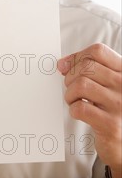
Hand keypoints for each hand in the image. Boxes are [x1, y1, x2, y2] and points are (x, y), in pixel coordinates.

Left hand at [58, 43, 121, 177]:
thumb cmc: (113, 109)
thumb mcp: (109, 85)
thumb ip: (90, 70)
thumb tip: (62, 64)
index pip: (98, 51)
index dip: (78, 56)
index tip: (66, 67)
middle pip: (87, 66)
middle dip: (70, 76)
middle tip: (71, 88)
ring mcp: (119, 105)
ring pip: (81, 85)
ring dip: (70, 93)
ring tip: (74, 100)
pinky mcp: (111, 125)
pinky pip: (81, 108)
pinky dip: (73, 109)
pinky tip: (78, 113)